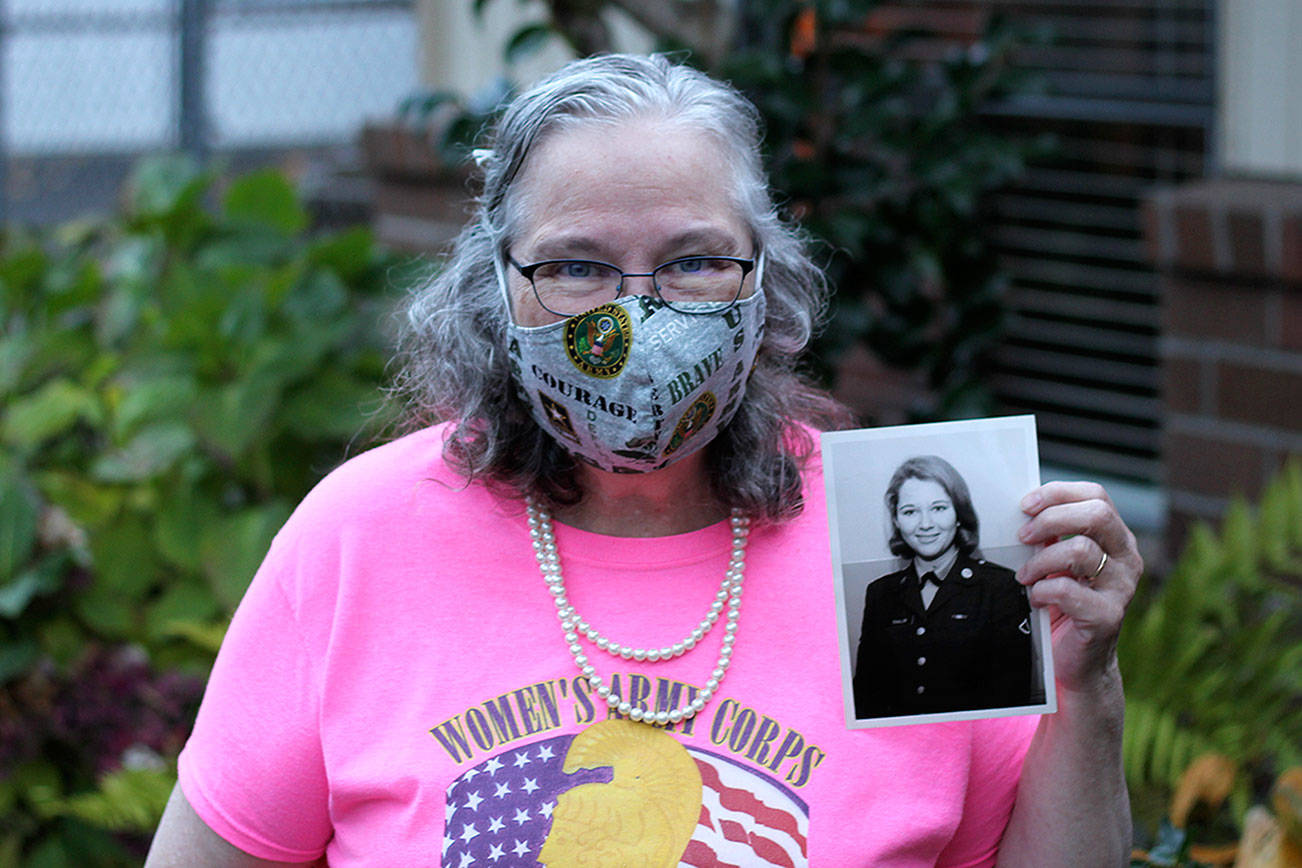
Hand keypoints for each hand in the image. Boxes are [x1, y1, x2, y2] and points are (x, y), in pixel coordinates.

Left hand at [1015, 481, 1141, 692]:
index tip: (1026, 504)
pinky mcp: (1108, 616)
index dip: (1058, 493)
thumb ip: (1051, 536)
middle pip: (1096, 514)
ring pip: (1080, 549)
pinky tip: (1034, 599)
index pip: (1096, 496)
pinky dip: (1042, 590)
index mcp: (1116, 538)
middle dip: (1051, 519)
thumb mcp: (1059, 562)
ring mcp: (1122, 588)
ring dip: (1041, 560)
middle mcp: (1127, 558)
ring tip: (1025, 575)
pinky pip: (1068, 590)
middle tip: (1023, 536)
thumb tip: (1024, 511)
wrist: (1079, 661)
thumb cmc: (1065, 605)